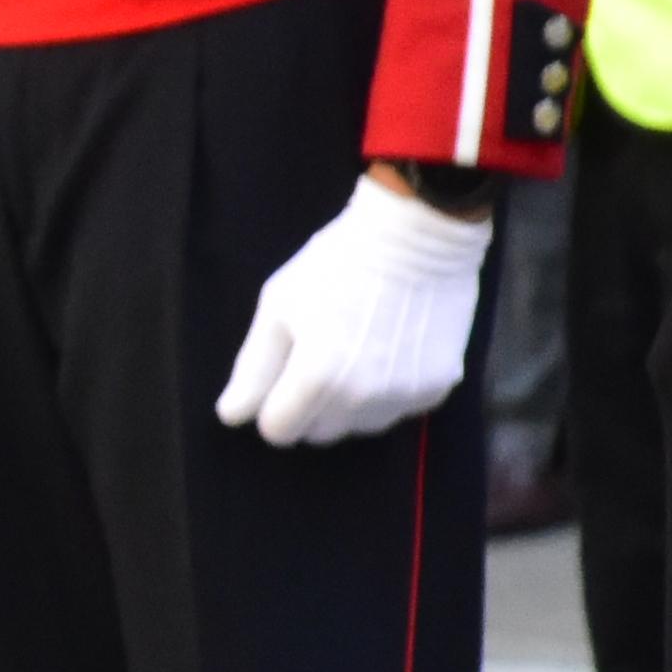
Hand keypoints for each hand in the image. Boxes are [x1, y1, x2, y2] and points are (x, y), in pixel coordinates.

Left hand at [209, 172, 491, 450]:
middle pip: (318, 433)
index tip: (279, 377)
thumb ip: (253, 368)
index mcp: (317, 377)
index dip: (270, 406)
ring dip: (347, 405)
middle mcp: (363, 397)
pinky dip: (386, 395)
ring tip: (353, 353)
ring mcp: (405, 396)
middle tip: (315, 359)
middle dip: (307, 407)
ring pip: (358, 427)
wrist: (417, 237)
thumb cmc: (336, 266)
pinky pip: (397, 411)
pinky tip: (387, 354)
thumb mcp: (279, 306)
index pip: (277, 430)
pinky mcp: (438, 389)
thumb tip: (233, 416)